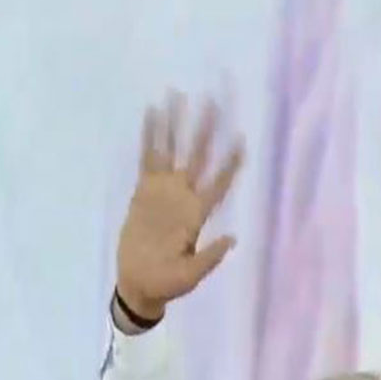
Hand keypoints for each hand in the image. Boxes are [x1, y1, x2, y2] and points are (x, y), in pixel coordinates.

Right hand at [115, 95, 242, 321]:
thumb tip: (232, 239)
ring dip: (176, 125)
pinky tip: (152, 113)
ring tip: (177, 96)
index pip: (218, 183)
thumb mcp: (189, 276)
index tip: (241, 140)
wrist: (139, 284)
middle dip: (205, 130)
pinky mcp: (144, 190)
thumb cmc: (166, 283)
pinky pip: (148, 157)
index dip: (229, 164)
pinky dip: (151, 136)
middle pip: (198, 156)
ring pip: (172, 150)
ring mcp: (164, 191)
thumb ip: (209, 258)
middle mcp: (184, 196)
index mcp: (197, 215)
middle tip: (213, 102)